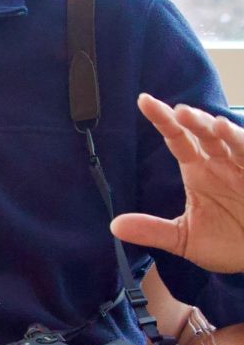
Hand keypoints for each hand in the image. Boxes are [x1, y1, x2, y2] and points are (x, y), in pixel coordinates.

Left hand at [110, 93, 243, 272]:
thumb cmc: (226, 243)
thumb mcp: (184, 239)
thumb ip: (152, 230)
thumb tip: (114, 226)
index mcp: (197, 170)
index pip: (176, 139)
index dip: (162, 120)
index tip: (144, 101)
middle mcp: (219, 161)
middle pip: (202, 133)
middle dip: (191, 120)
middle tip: (177, 112)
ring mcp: (242, 166)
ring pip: (230, 139)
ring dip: (219, 129)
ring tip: (207, 122)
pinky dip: (242, 143)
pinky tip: (227, 132)